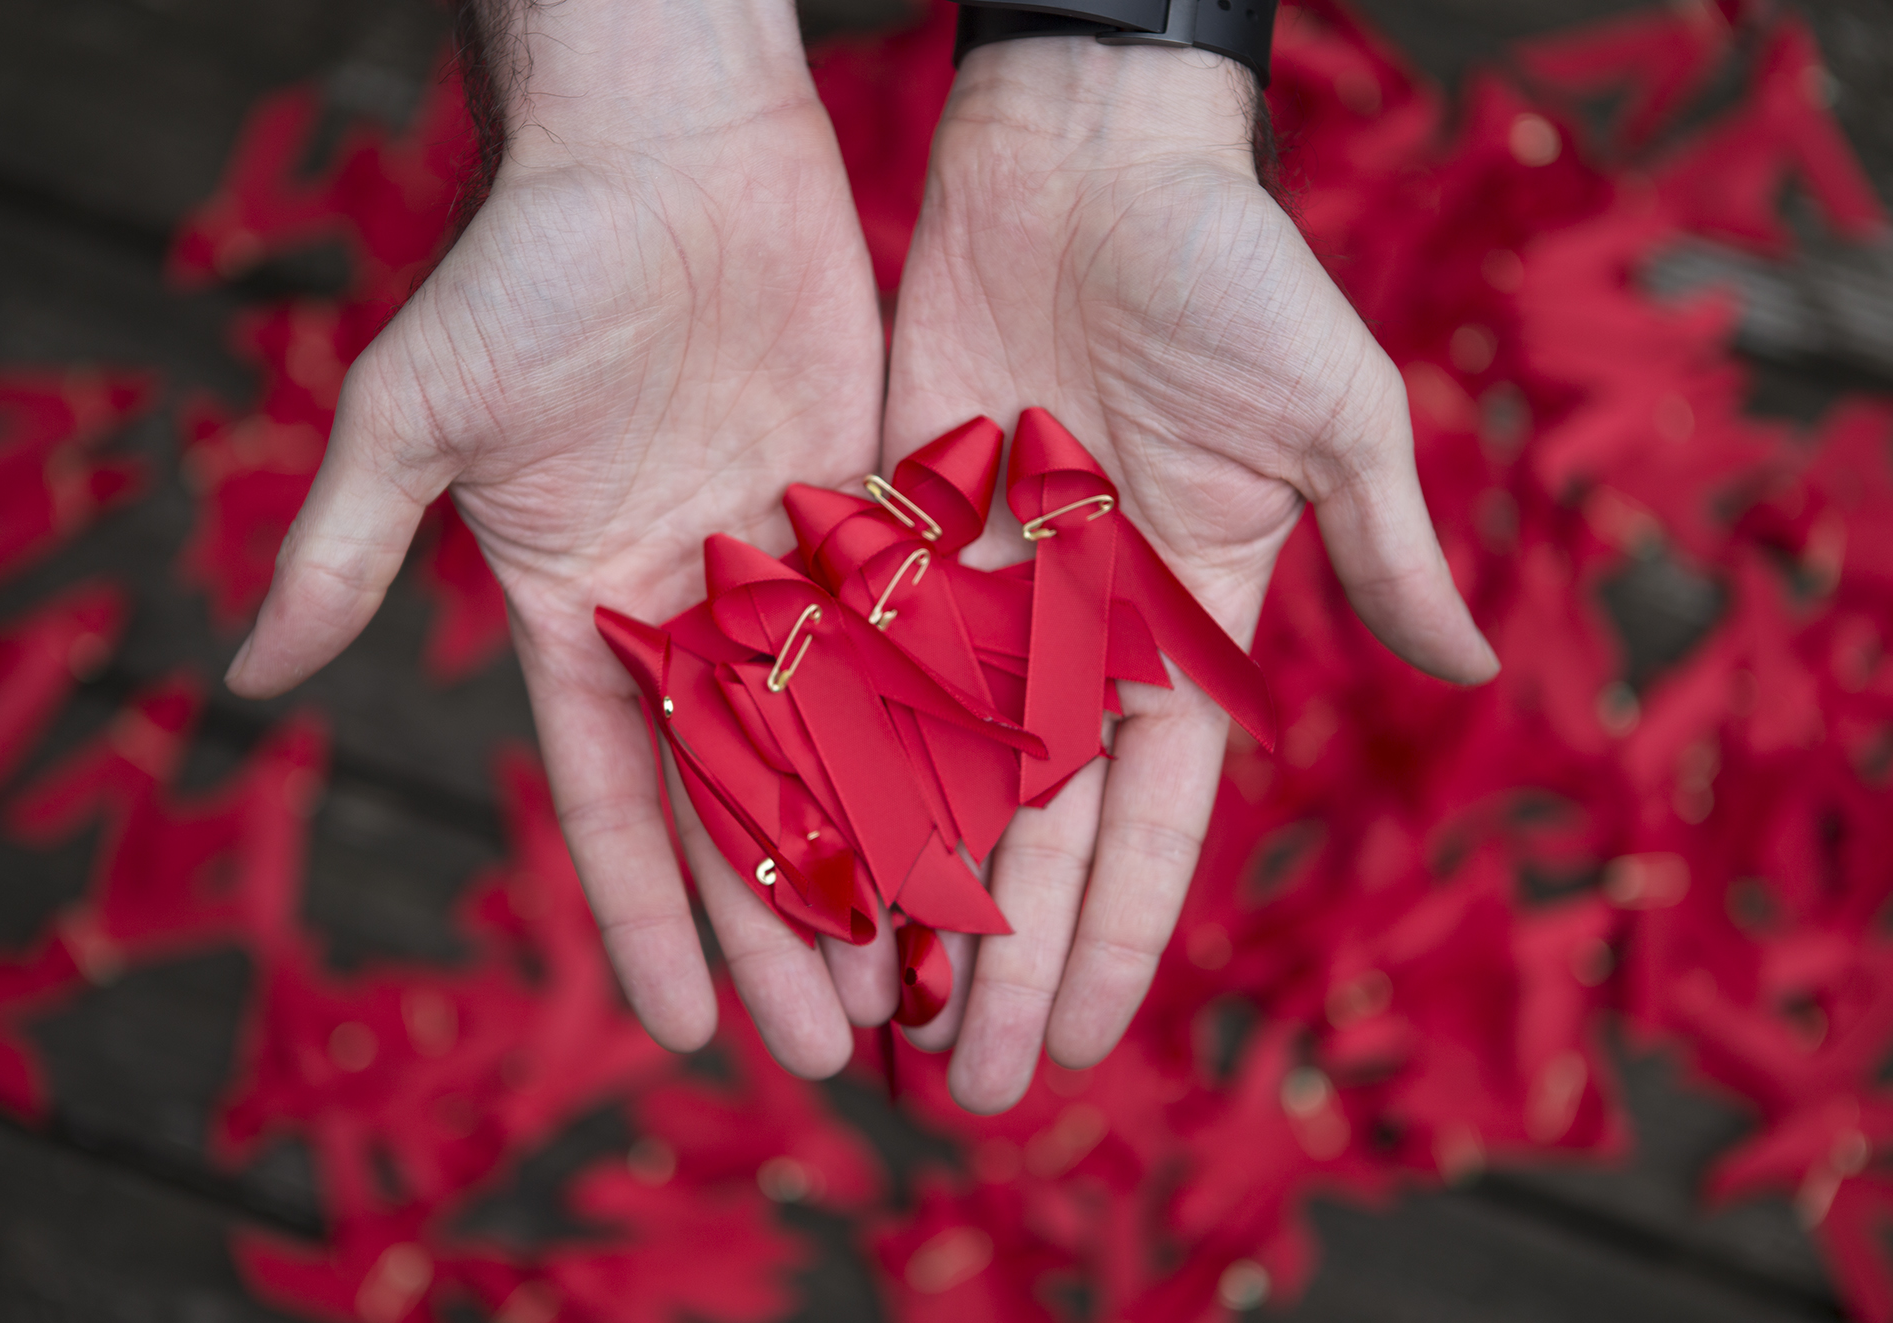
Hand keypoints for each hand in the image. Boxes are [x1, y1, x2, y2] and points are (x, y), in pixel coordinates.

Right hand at [225, 1, 891, 1076]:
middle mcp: (689, 610)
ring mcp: (787, 567)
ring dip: (882, 856)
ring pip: (845, 743)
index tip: (691, 1036)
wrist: (663, 141)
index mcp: (582, 613)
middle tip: (841, 1047)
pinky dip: (948, 732)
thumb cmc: (528, 264)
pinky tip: (995, 823)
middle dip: (787, 924)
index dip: (650, 920)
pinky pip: (915, 642)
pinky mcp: (871, 511)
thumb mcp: (417, 410)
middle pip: (748, 801)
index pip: (620, 801)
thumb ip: (348, 545)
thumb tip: (241, 674)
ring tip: (929, 972)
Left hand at [884, 38, 1498, 1111]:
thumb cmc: (1233, 269)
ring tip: (873, 1014)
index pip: (1149, 820)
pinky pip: (845, 671)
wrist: (1088, 153)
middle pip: (1032, 832)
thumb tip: (1470, 669)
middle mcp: (1069, 634)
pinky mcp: (882, 534)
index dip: (1119, 935)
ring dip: (906, 895)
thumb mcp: (1334, 411)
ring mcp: (970, 593)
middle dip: (1006, 958)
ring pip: (927, 774)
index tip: (1079, 1042)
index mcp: (1180, 628)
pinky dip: (819, 764)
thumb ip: (1385, 544)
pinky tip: (791, 861)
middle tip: (970, 1087)